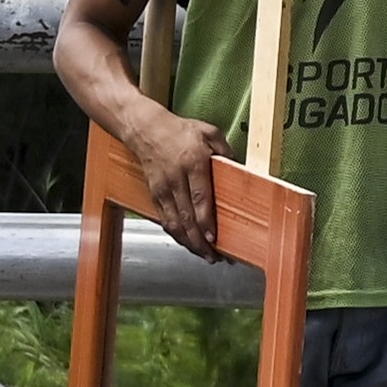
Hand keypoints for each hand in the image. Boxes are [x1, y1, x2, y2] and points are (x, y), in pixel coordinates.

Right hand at [131, 111, 229, 259]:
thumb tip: (240, 170)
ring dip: (189, 243)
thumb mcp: (209, 131)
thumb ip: (226, 150)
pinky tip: (188, 243)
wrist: (146, 129)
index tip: (214, 238)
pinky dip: (176, 235)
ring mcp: (163, 188)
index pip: (200, 198)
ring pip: (174, 223)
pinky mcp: (155, 195)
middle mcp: (176, 178)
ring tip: (204, 256)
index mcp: (193, 163)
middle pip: (187, 217)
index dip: (205, 221)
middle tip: (214, 257)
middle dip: (200, 241)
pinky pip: (165, 220)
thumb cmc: (180, 131)